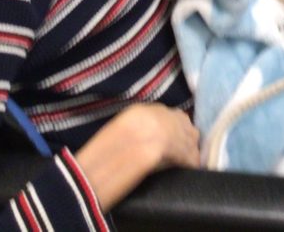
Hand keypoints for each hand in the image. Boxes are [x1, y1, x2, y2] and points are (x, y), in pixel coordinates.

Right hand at [75, 104, 198, 210]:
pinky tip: (189, 170)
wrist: (93, 172)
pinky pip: (187, 155)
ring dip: (189, 151)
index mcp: (139, 111)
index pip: (170, 113)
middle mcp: (152, 115)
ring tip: (186, 163)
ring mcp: (161, 129)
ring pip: (188, 138)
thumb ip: (139, 128)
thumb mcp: (119, 133)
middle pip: (183, 123)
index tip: (178, 140)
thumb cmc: (100, 159)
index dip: (176, 128)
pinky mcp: (166, 147)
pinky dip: (190, 163)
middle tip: (184, 154)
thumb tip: (156, 136)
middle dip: (186, 137)